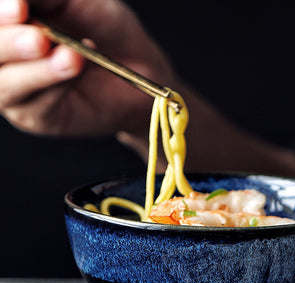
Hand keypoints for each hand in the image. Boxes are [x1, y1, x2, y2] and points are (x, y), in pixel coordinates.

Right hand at [0, 0, 174, 137]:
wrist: (140, 68)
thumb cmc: (106, 29)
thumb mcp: (76, 0)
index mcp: (8, 23)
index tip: (20, 7)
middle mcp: (3, 56)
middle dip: (9, 43)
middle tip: (40, 38)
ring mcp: (16, 89)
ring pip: (3, 84)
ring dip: (36, 71)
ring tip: (70, 57)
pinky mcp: (37, 119)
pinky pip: (35, 106)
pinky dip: (56, 87)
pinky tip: (78, 70)